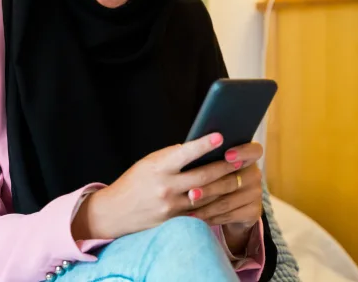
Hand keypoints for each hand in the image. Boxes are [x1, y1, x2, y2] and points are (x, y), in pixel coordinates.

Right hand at [73, 133, 241, 239]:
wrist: (114, 213)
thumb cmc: (135, 181)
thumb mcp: (150, 162)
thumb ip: (173, 157)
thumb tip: (201, 150)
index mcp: (158, 167)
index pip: (185, 154)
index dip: (204, 145)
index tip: (221, 136)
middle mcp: (165, 187)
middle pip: (203, 177)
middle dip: (226, 168)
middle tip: (243, 159)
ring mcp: (171, 207)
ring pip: (207, 196)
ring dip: (226, 186)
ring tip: (241, 177)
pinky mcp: (175, 222)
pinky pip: (201, 213)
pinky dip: (216, 204)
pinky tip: (228, 198)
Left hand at [188, 142, 263, 253]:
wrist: (233, 206)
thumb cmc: (215, 177)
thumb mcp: (213, 165)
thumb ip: (207, 159)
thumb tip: (186, 152)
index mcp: (247, 156)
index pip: (254, 150)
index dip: (242, 152)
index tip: (227, 155)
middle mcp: (255, 174)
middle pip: (231, 181)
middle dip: (209, 188)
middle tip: (190, 193)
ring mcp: (256, 194)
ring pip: (227, 201)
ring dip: (206, 206)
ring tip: (188, 209)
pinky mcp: (254, 212)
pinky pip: (229, 216)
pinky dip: (211, 218)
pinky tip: (197, 218)